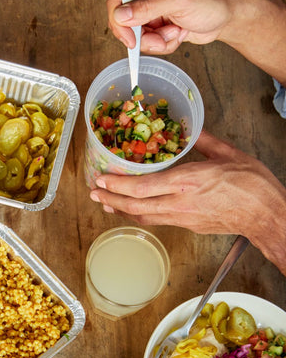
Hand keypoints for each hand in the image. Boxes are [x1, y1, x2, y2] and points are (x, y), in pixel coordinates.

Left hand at [89, 130, 285, 272]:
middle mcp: (180, 203)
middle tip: (93, 193)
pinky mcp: (188, 226)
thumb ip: (204, 141)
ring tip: (105, 202)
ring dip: (122, 210)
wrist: (265, 214)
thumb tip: (191, 131)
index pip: (142, 187)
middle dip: (111, 200)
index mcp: (188, 182)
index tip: (101, 180)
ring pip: (144, 217)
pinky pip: (158, 220)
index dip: (117, 186)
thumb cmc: (251, 184)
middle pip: (136, 206)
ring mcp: (183, 218)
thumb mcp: (227, 153)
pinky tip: (133, 208)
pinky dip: (140, 214)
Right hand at [107, 0, 234, 52]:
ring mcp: (153, 13)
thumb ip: (148, 7)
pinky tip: (179, 35)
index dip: (119, 21)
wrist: (227, 17)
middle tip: (160, 39)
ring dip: (158, 42)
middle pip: (126, 24)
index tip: (131, 38)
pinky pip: (152, 44)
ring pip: (140, 38)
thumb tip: (120, 15)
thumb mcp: (179, 1)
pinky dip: (165, 45)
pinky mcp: (160, 28)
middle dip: (144, 37)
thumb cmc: (210, 1)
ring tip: (176, 32)